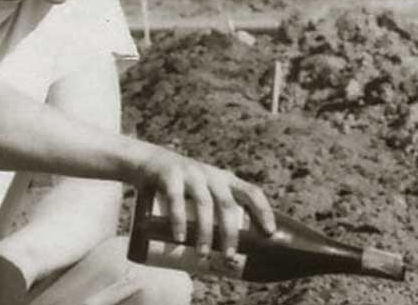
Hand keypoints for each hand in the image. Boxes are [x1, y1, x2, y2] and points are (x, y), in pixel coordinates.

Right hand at [133, 146, 276, 258]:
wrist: (148, 161)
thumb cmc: (182, 187)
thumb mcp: (203, 192)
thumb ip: (213, 214)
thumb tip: (225, 256)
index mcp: (225, 180)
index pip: (252, 192)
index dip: (264, 211)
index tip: (270, 233)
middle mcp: (211, 175)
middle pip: (228, 205)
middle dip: (231, 233)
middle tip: (229, 258)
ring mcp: (190, 173)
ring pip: (204, 204)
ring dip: (206, 232)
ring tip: (203, 254)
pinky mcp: (169, 175)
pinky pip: (176, 199)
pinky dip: (178, 220)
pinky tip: (179, 238)